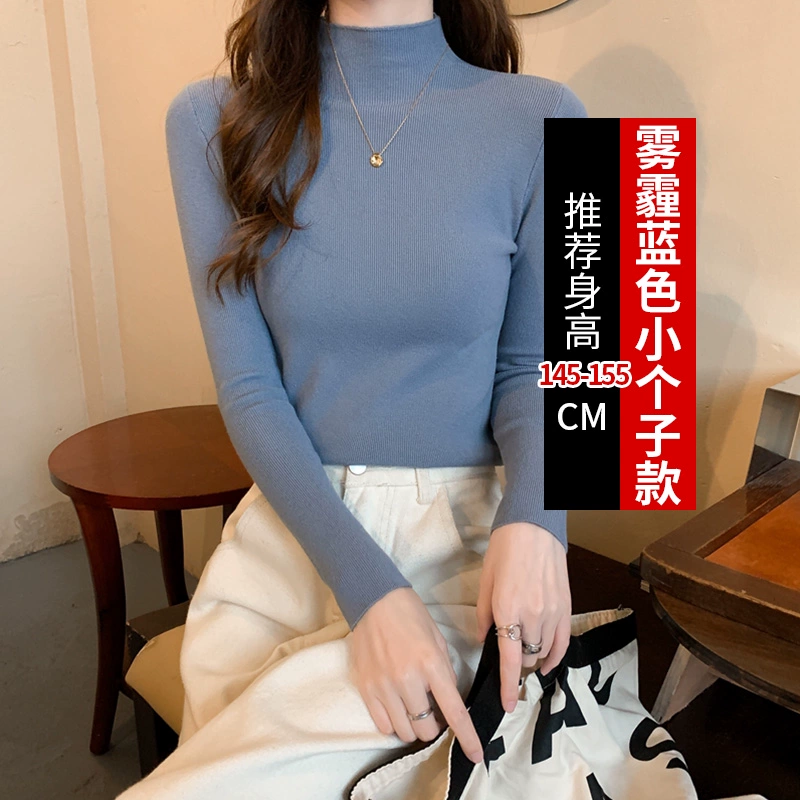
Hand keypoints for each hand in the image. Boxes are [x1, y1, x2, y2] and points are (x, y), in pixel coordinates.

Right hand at [350, 586, 483, 763]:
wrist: (374, 599)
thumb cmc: (409, 614)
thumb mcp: (438, 640)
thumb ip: (444, 672)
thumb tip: (448, 699)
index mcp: (431, 664)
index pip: (453, 711)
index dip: (467, 737)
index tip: (475, 753)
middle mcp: (407, 680)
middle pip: (427, 728)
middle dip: (435, 726)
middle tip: (434, 710)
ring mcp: (384, 686)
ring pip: (404, 731)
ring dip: (414, 725)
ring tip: (413, 706)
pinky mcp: (366, 687)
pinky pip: (382, 724)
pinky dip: (393, 722)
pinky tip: (397, 706)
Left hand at [476, 522, 570, 712]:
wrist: (534, 526)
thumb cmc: (504, 550)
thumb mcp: (485, 582)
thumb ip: (484, 616)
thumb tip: (484, 640)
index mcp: (508, 610)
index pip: (510, 660)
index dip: (508, 686)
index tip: (507, 704)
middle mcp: (533, 615)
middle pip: (528, 658)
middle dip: (517, 664)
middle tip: (508, 661)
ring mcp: (553, 612)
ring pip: (545, 651)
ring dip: (534, 658)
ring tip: (524, 655)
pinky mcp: (566, 607)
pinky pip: (563, 641)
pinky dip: (556, 655)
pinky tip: (547, 661)